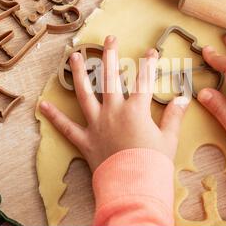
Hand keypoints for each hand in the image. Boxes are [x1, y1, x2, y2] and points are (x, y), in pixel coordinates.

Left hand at [40, 36, 188, 171]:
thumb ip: (174, 116)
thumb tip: (183, 99)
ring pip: (85, 93)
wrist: (134, 187)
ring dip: (79, 74)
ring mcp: (97, 124)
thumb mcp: (169, 139)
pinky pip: (67, 127)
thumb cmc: (153, 164)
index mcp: (136, 110)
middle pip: (111, 78)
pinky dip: (54, 117)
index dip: (148, 63)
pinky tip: (43, 105)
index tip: (151, 51)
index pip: (144, 80)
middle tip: (110, 38)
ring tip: (75, 56)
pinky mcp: (85, 140)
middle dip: (111, 56)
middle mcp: (114, 111)